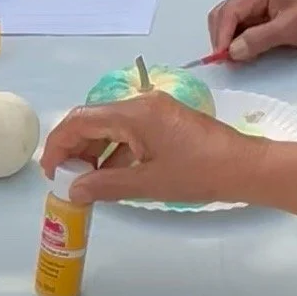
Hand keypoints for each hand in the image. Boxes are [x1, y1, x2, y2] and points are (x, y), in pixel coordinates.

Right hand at [41, 93, 256, 205]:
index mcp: (133, 113)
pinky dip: (115, 152)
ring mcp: (155, 111)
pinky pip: (130, 133)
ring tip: (86, 182)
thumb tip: (74, 190)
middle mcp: (141, 104)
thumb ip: (105, 185)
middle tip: (66, 179)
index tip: (51, 172)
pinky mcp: (166, 122)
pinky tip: (112, 176)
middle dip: (74, 148)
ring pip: (111, 127)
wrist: (245, 167)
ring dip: (94, 152)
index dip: (58, 145)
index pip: (80, 120)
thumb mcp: (148, 183)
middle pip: (93, 120)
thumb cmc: (199, 173)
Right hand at [208, 0, 296, 62]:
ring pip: (229, 24)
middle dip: (220, 38)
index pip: (229, 12)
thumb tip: (232, 52)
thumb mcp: (289, 29)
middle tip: (225, 61)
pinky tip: (242, 55)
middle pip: (223, 15)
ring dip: (228, 42)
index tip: (221, 58)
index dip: (221, 36)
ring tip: (234, 60)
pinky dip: (238, 43)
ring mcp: (257, 7)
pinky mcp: (262, 19)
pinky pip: (241, 31)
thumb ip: (258, 39)